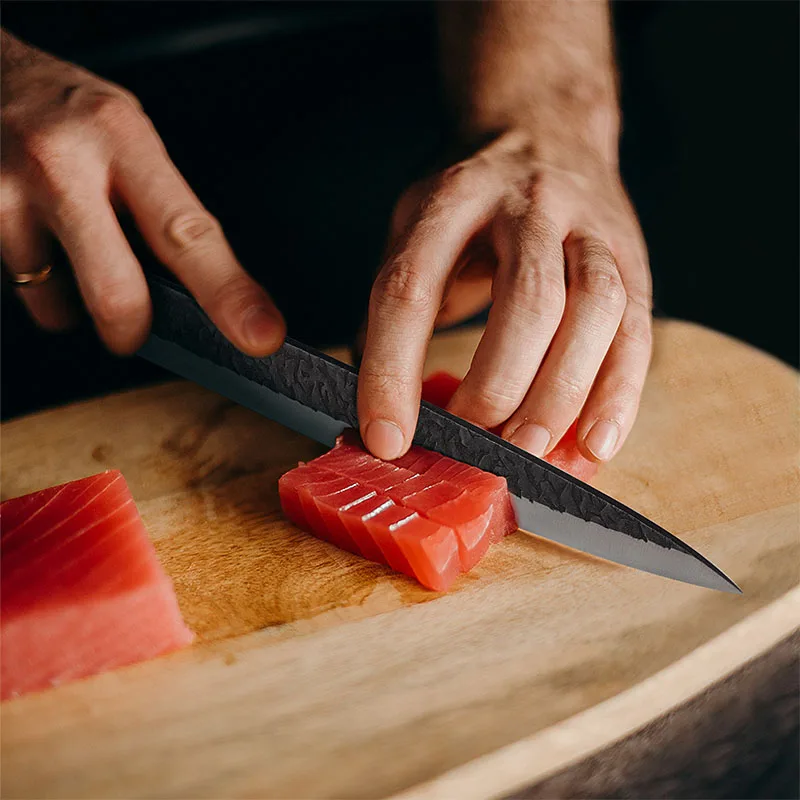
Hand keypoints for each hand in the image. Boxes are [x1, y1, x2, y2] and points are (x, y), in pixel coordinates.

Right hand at [0, 32, 283, 355]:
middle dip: (133, 330)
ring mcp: (3, 196)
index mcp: (121, 140)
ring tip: (69, 247)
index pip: (187, 234)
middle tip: (136, 324)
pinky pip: (17, 290)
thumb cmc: (66, 112)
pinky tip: (37, 242)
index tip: (259, 333)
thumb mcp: (129, 138)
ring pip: (56, 306)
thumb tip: (206, 292)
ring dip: (74, 300)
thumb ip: (162, 209)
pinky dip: (38, 283)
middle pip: (118, 295)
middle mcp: (60, 165)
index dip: (228, 293)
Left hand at [358, 129, 651, 463]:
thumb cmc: (470, 204)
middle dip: (499, 384)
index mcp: (453, 197)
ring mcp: (591, 228)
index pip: (414, 286)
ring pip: (596, 308)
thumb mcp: (415, 229)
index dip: (394, 368)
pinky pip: (636, 329)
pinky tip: (593, 444)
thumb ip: (396, 309)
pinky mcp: (633, 258)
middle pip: (528, 297)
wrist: (547, 130)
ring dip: (564, 392)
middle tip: (473, 447)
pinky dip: (619, 395)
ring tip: (531, 452)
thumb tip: (382, 409)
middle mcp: (530, 204)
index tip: (387, 437)